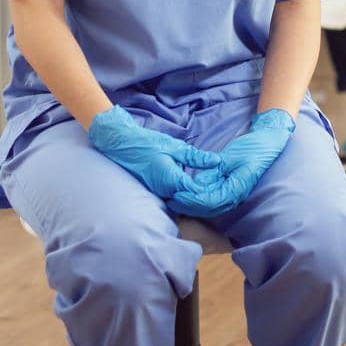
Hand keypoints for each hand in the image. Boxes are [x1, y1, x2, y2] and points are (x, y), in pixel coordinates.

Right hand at [87, 105, 220, 198]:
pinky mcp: (155, 192)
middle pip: (190, 201)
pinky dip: (185, 194)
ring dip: (196, 196)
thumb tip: (216, 162)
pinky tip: (195, 186)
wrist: (122, 145)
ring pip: (182, 201)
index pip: (197, 193)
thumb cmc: (147, 144)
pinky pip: (173, 197)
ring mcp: (158, 194)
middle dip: (206, 196)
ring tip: (212, 186)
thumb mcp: (175, 147)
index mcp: (172, 181)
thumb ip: (196, 158)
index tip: (223, 182)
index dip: (211, 189)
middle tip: (222, 187)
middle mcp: (165, 192)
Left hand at [165, 109, 294, 217]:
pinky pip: (212, 197)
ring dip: (191, 203)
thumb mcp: (230, 156)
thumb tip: (197, 184)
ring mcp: (233, 193)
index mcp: (237, 188)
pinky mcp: (230, 188)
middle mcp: (235, 195)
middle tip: (169, 198)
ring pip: (209, 205)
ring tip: (174, 197)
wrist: (268, 142)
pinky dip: (198, 197)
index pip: (210, 201)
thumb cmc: (253, 148)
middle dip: (188, 205)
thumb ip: (214, 171)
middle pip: (207, 208)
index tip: (176, 194)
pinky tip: (187, 192)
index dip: (192, 200)